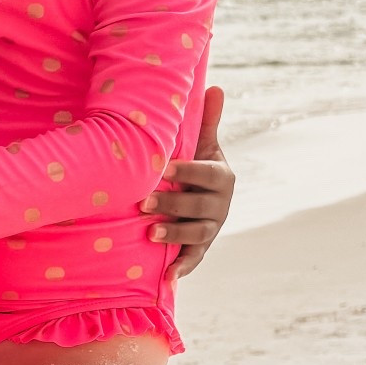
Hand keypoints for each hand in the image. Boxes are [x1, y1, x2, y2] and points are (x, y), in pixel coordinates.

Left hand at [142, 84, 233, 283]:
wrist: (202, 197)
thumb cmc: (196, 166)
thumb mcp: (203, 145)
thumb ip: (207, 121)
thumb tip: (216, 86)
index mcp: (222, 176)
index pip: (206, 174)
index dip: (187, 172)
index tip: (163, 169)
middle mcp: (220, 204)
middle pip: (198, 206)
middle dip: (172, 205)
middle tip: (143, 203)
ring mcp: (211, 228)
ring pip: (195, 234)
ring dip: (174, 235)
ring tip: (150, 235)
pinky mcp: (201, 247)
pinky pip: (194, 259)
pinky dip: (182, 269)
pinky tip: (167, 278)